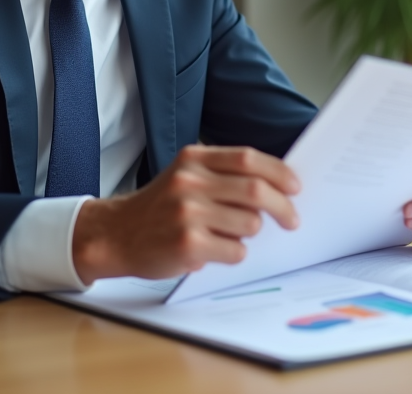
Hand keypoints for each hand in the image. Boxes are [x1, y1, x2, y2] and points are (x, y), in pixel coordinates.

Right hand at [71, 145, 300, 284]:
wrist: (116, 234)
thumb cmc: (159, 207)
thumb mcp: (185, 176)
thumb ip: (222, 174)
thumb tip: (277, 185)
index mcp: (193, 159)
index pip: (248, 159)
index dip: (279, 172)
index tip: (295, 186)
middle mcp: (189, 182)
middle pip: (256, 190)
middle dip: (283, 207)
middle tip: (292, 219)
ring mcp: (188, 213)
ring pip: (250, 224)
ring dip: (252, 233)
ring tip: (233, 235)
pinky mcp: (188, 244)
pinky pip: (236, 250)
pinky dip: (236, 253)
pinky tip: (216, 250)